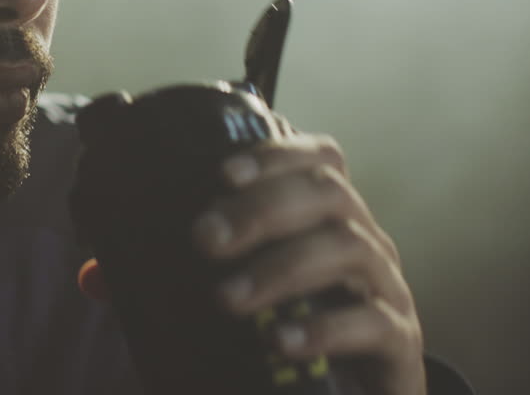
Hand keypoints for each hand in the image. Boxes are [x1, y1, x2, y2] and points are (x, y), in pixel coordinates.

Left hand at [190, 130, 425, 394]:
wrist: (357, 393)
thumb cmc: (298, 329)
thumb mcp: (258, 287)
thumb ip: (211, 264)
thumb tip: (127, 264)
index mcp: (334, 220)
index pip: (323, 161)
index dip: (279, 157)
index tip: (225, 174)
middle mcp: (367, 242)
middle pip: (330, 194)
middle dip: (262, 208)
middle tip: (205, 238)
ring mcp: (389, 288)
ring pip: (349, 247)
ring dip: (282, 266)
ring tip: (228, 297)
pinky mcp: (401, 342)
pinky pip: (374, 322)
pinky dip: (323, 328)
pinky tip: (280, 340)